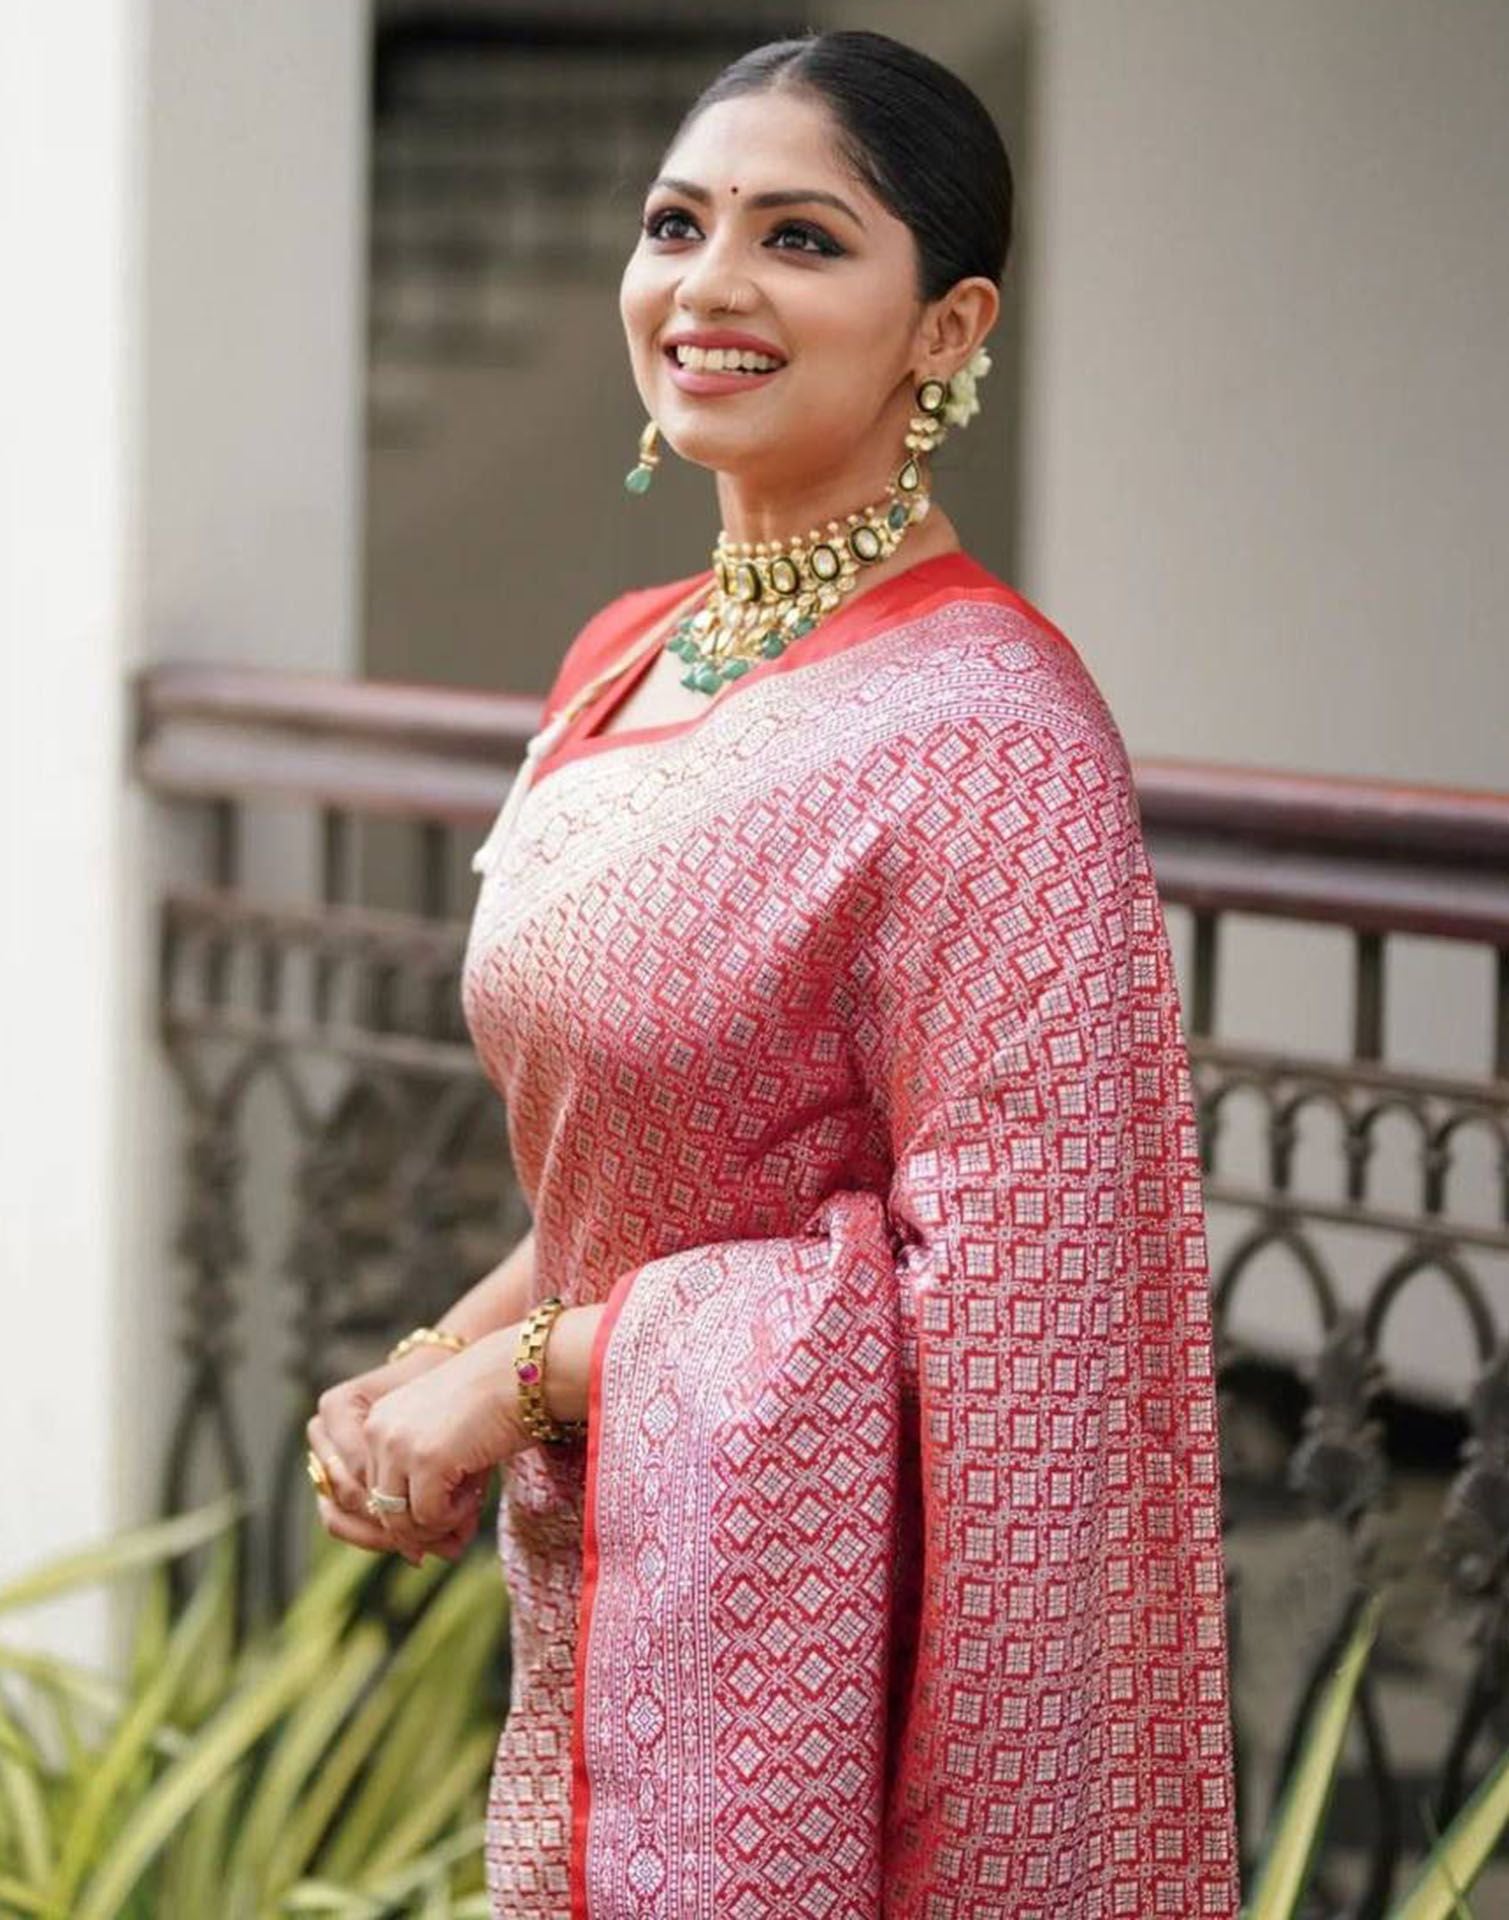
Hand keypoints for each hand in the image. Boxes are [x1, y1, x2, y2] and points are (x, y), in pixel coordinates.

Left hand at [361, 1328, 534, 1555]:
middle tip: (458, 1534)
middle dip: (422, 1530)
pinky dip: (455, 1516)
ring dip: (437, 1524)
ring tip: (470, 1504)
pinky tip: (476, 1492)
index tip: (443, 1526)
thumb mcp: (448, 1447)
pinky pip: (429, 1517)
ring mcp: (398, 1445)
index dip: (408, 1518)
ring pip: (400, 1520)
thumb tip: (417, 1557)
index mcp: (378, 1421)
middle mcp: (378, 1430)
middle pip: (382, 1510)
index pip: (373, 1492)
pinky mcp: (425, 1459)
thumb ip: (425, 1493)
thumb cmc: (495, 1405)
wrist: (525, 1370)